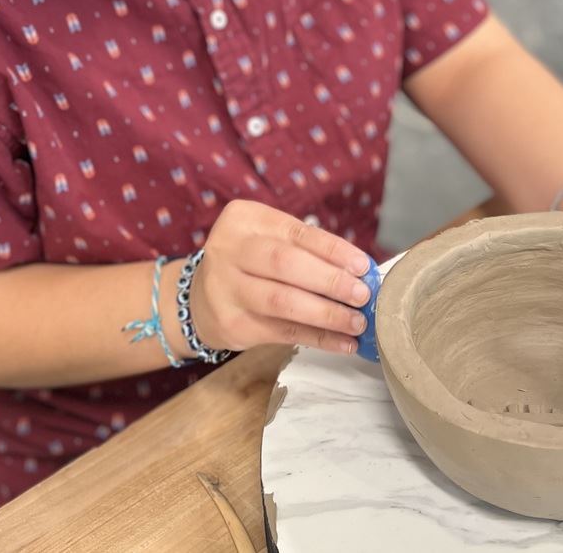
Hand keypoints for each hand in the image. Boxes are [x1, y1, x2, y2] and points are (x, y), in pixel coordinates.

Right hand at [190, 199, 371, 354]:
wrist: (200, 298)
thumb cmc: (248, 262)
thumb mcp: (267, 239)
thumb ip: (305, 249)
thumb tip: (359, 272)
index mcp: (244, 219)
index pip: (296, 232)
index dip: (333, 250)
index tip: (362, 265)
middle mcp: (229, 250)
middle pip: (286, 264)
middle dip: (330, 281)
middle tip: (362, 295)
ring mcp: (226, 288)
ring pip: (283, 301)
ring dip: (327, 314)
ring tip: (357, 322)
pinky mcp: (232, 324)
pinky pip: (283, 332)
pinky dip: (318, 338)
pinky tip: (342, 342)